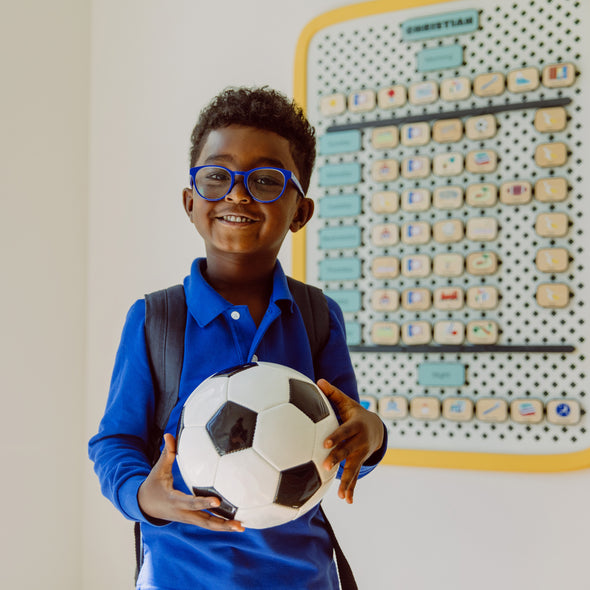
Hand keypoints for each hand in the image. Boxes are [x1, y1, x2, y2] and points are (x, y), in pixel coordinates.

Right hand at [137, 433, 244, 531]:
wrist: (145, 506)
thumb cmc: (153, 485)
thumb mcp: (158, 470)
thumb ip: (167, 453)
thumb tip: (169, 434)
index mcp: (175, 501)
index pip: (191, 503)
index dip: (204, 503)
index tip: (218, 501)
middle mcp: (183, 513)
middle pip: (204, 522)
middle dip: (221, 524)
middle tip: (238, 525)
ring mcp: (188, 518)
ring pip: (208, 525)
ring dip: (224, 527)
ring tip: (242, 527)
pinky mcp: (192, 519)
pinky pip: (207, 522)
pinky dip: (220, 524)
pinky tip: (236, 523)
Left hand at [318, 379, 384, 504]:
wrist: (376, 428)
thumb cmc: (355, 413)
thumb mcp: (347, 402)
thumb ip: (332, 393)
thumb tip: (318, 380)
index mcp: (355, 426)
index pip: (344, 432)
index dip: (336, 437)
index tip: (325, 443)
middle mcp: (359, 442)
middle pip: (348, 451)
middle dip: (338, 459)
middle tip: (326, 466)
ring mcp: (360, 454)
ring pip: (353, 468)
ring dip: (346, 481)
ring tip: (339, 495)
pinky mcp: (359, 463)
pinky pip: (356, 477)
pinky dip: (352, 489)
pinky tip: (346, 500)